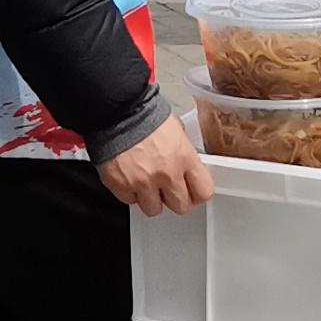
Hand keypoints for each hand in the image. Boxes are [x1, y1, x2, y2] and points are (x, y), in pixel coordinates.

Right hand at [97, 119, 215, 217]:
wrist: (116, 111)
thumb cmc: (144, 115)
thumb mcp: (175, 129)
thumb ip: (183, 152)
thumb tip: (186, 163)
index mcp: (184, 158)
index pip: (203, 191)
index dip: (197, 193)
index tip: (192, 191)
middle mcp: (167, 174)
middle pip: (180, 206)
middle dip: (174, 198)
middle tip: (167, 187)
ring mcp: (144, 183)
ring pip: (153, 209)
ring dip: (150, 198)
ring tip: (146, 182)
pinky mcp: (122, 186)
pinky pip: (130, 201)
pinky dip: (129, 192)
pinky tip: (129, 177)